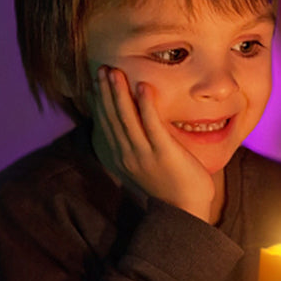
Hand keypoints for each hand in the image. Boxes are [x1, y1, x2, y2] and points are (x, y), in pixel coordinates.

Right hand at [91, 66, 215, 221]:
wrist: (185, 211)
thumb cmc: (172, 187)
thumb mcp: (149, 166)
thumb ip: (141, 148)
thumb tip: (140, 131)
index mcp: (122, 158)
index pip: (105, 124)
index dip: (99, 102)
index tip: (95, 83)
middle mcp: (127, 155)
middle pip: (111, 117)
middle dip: (105, 92)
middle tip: (102, 69)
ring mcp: (144, 154)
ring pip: (126, 118)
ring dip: (119, 93)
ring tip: (115, 72)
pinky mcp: (163, 152)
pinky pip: (152, 124)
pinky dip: (146, 105)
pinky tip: (144, 87)